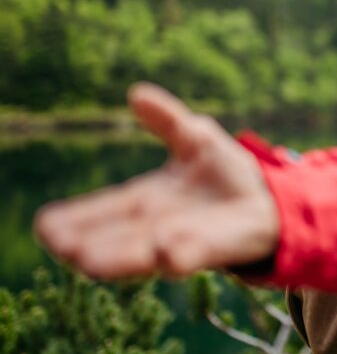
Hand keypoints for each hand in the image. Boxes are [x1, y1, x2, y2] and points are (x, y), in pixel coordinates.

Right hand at [34, 83, 279, 279]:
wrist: (274, 201)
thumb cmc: (229, 175)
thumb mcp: (197, 139)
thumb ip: (168, 120)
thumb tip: (136, 93)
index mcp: (148, 200)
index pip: (104, 210)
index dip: (77, 218)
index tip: (45, 225)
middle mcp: (158, 226)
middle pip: (115, 237)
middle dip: (86, 243)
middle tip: (57, 244)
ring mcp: (185, 240)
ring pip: (144, 252)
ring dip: (119, 258)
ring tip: (86, 261)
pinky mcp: (216, 249)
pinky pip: (194, 256)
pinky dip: (180, 256)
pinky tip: (167, 254)